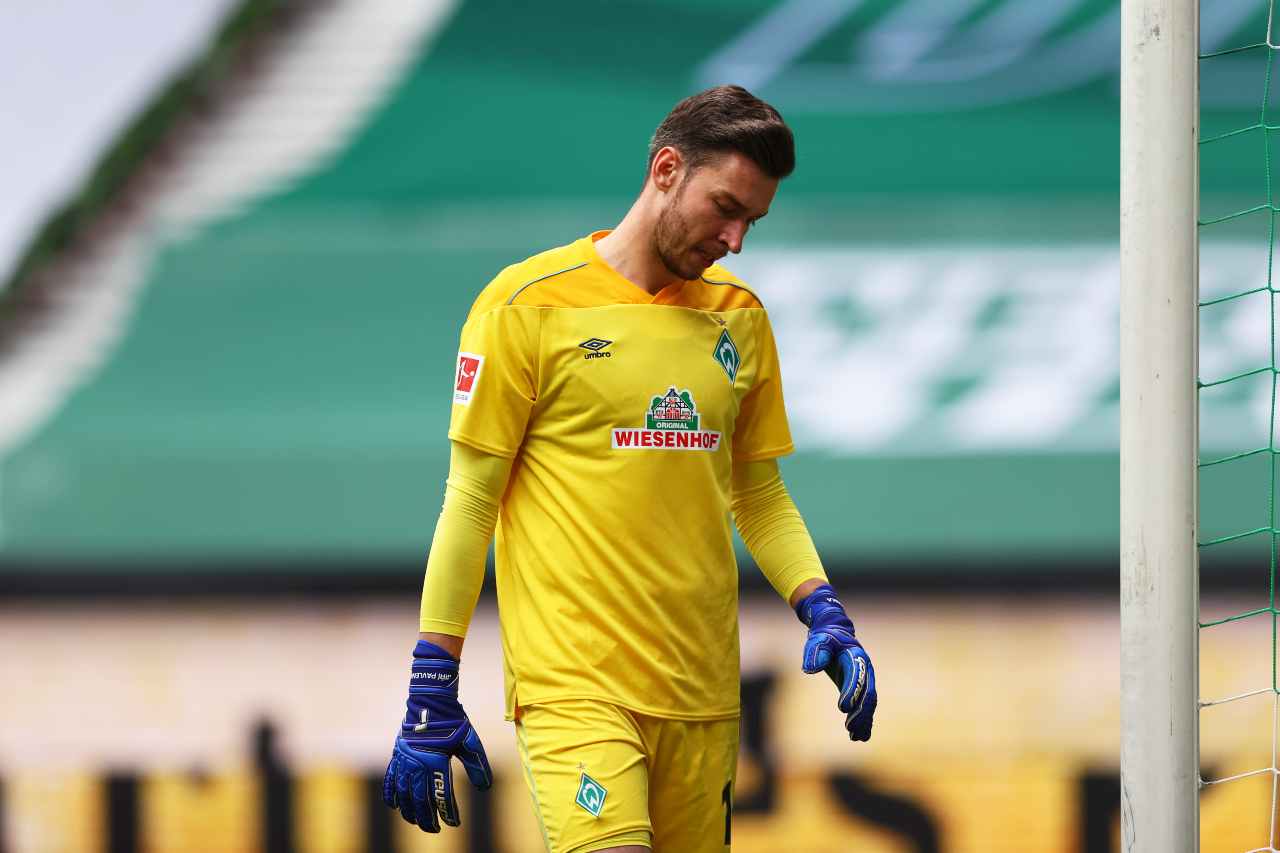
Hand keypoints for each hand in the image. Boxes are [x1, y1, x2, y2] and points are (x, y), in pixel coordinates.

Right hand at [383, 640, 492, 830]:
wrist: (430, 699)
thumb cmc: (453, 720)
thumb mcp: (469, 740)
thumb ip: (478, 765)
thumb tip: (486, 787)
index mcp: (436, 761)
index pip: (441, 795)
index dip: (448, 812)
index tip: (454, 823)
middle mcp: (417, 763)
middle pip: (419, 799)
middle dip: (427, 817)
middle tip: (434, 829)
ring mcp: (405, 759)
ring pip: (403, 792)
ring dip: (409, 810)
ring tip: (415, 821)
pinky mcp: (398, 754)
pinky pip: (391, 778)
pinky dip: (391, 793)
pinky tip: (393, 805)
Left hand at [795, 584, 876, 740]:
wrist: (835, 633)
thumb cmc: (825, 637)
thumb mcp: (818, 640)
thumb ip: (815, 652)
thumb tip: (809, 670)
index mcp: (856, 656)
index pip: (857, 676)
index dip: (851, 692)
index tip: (843, 708)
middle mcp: (865, 669)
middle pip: (867, 693)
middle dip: (860, 712)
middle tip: (850, 728)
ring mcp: (865, 679)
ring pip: (869, 703)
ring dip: (864, 720)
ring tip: (857, 737)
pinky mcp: (860, 688)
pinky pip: (865, 706)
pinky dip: (864, 720)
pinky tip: (859, 736)